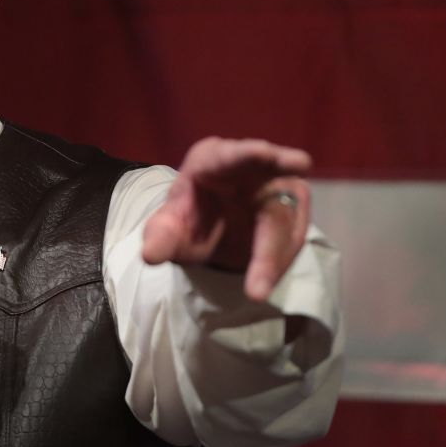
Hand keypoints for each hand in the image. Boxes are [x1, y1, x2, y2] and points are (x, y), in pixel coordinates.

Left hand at [140, 137, 311, 301]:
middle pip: (271, 201)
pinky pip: (293, 238)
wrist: (210, 229)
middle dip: (268, 248)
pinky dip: (278, 264)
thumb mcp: (169, 228)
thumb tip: (150, 255)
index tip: (294, 163)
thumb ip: (161, 236)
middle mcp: (254, 165)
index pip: (235, 155)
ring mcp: (280, 185)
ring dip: (272, 262)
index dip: (258, 157)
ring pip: (287, 225)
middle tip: (258, 288)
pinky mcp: (295, 208)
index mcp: (214, 157)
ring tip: (255, 291)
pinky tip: (261, 280)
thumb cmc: (188, 218)